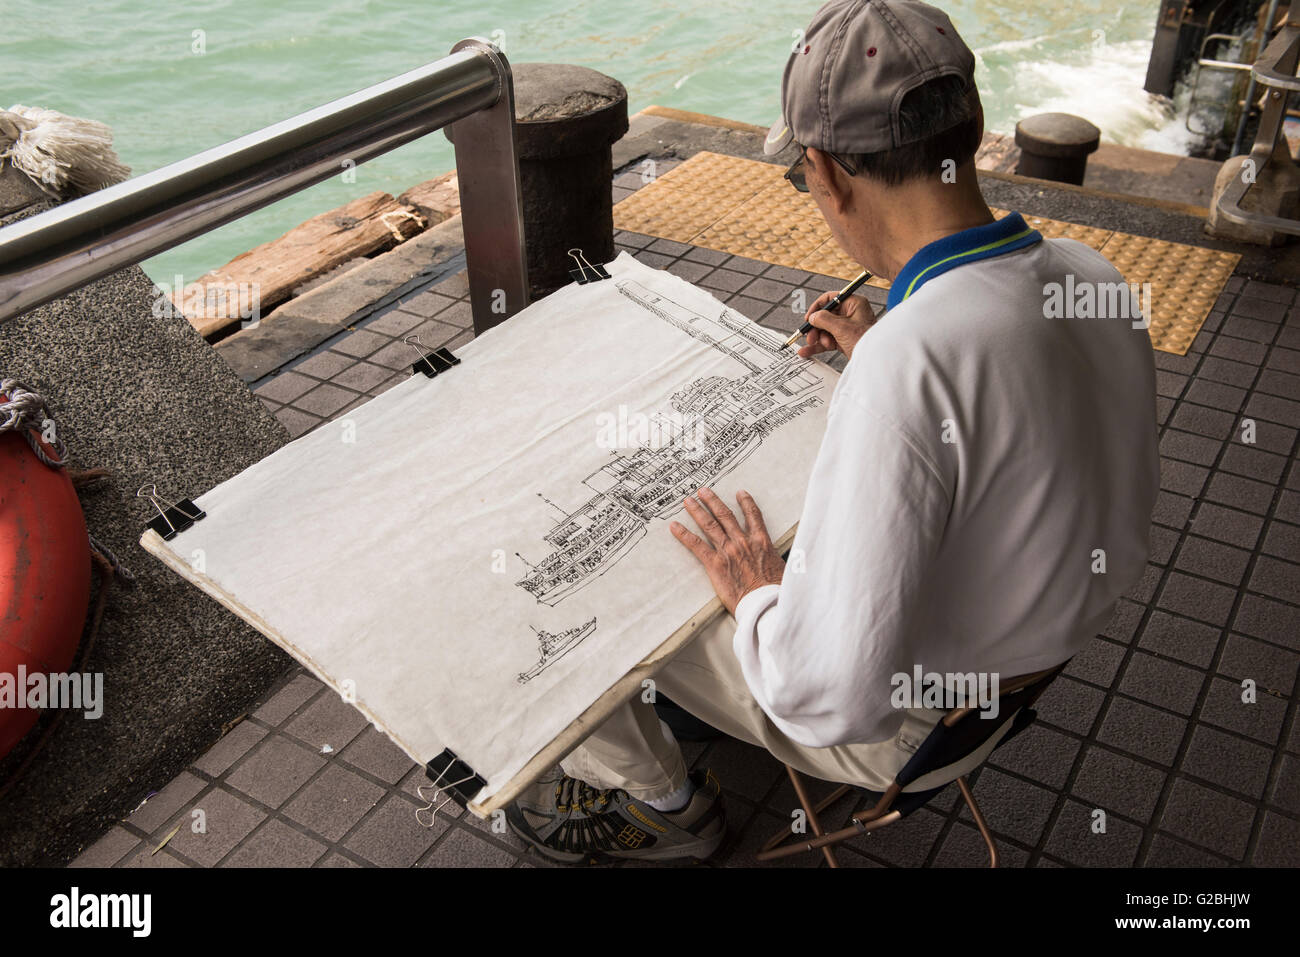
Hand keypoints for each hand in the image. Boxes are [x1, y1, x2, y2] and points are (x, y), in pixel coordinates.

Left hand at [669, 486, 784, 614]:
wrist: (766, 603)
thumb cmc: (775, 589)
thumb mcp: (782, 567)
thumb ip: (775, 558)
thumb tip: (775, 560)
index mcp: (761, 541)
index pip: (753, 515)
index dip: (746, 502)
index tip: (740, 493)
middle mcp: (743, 541)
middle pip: (725, 515)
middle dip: (713, 501)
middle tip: (703, 491)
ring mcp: (728, 551)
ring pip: (710, 524)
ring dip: (697, 510)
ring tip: (688, 501)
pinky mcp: (715, 564)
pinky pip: (696, 545)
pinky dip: (684, 534)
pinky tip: (675, 526)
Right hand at [796, 291, 875, 360]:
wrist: (876, 361)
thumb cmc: (866, 342)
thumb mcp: (842, 328)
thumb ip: (824, 319)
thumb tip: (813, 317)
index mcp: (854, 304)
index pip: (831, 298)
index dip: (817, 307)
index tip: (808, 318)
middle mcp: (851, 314)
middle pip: (826, 316)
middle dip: (816, 327)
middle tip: (810, 336)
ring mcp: (847, 328)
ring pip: (825, 329)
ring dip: (817, 338)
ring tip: (813, 344)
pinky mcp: (845, 340)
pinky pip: (828, 340)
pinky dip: (818, 346)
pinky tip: (807, 351)